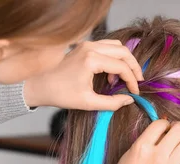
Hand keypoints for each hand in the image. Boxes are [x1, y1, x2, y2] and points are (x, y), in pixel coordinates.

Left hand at [23, 40, 143, 110]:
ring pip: (117, 46)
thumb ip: (112, 102)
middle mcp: (91, 47)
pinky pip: (108, 47)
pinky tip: (111, 75)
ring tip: (124, 79)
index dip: (132, 80)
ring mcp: (87, 44)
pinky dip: (115, 58)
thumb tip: (129, 99)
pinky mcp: (85, 46)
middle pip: (123, 51)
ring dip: (125, 61)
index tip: (135, 92)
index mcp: (92, 60)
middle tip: (137, 82)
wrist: (42, 86)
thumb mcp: (89, 103)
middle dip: (134, 68)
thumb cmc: (62, 95)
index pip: (121, 66)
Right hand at [103, 120, 179, 163]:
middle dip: (178, 130)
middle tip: (175, 137)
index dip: (165, 124)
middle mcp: (157, 155)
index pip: (160, 123)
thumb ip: (145, 141)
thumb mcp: (129, 155)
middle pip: (179, 130)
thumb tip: (161, 130)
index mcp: (142, 146)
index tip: (165, 130)